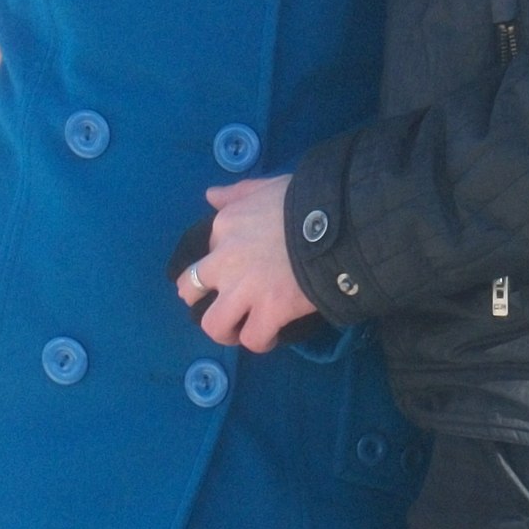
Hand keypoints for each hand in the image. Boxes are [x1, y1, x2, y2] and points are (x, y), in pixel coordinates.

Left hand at [175, 175, 317, 352]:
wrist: (338, 223)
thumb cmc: (306, 200)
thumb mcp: (267, 186)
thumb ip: (237, 193)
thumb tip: (211, 196)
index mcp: (225, 225)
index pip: (208, 250)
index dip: (222, 262)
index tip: (241, 266)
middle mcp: (225, 260)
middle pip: (191, 288)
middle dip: (198, 300)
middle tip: (220, 304)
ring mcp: (245, 289)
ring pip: (214, 324)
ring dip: (225, 331)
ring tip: (241, 330)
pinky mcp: (270, 311)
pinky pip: (253, 339)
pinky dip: (261, 341)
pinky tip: (271, 335)